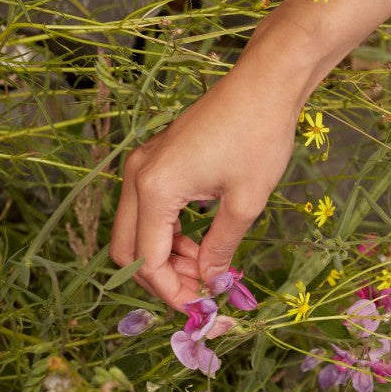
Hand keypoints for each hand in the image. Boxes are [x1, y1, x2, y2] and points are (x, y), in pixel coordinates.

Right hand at [110, 69, 297, 309]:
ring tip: (208, 266)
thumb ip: (220, 249)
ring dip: (165, 257)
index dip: (172, 292)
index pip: (146, 261)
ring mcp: (142, 164)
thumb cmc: (259, 138)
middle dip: (161, 278)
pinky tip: (200, 242)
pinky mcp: (155, 159)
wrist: (263, 84)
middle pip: (126, 249)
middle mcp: (136, 176)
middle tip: (200, 292)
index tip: (202, 308)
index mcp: (154, 188)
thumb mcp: (245, 203)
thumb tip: (209, 282)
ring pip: (135, 231)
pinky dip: (167, 233)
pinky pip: (147, 209)